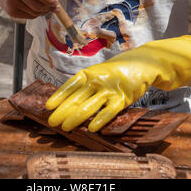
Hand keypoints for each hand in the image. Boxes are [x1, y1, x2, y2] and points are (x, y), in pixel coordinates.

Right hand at [0, 0, 62, 19]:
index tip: (56, 1)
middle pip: (38, 5)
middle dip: (49, 7)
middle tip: (55, 5)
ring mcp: (11, 1)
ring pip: (36, 12)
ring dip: (45, 11)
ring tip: (47, 6)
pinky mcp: (11, 11)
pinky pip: (30, 16)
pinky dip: (37, 14)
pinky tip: (36, 8)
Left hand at [46, 36, 190, 131]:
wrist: (141, 63)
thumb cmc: (115, 72)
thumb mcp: (97, 74)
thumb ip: (85, 86)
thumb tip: (65, 102)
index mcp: (88, 73)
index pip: (70, 85)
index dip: (58, 95)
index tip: (48, 106)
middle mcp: (97, 80)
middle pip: (76, 98)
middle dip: (62, 111)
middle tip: (51, 122)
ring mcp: (109, 89)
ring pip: (89, 106)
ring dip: (75, 118)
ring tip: (65, 127)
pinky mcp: (123, 98)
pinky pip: (110, 111)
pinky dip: (100, 119)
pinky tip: (91, 128)